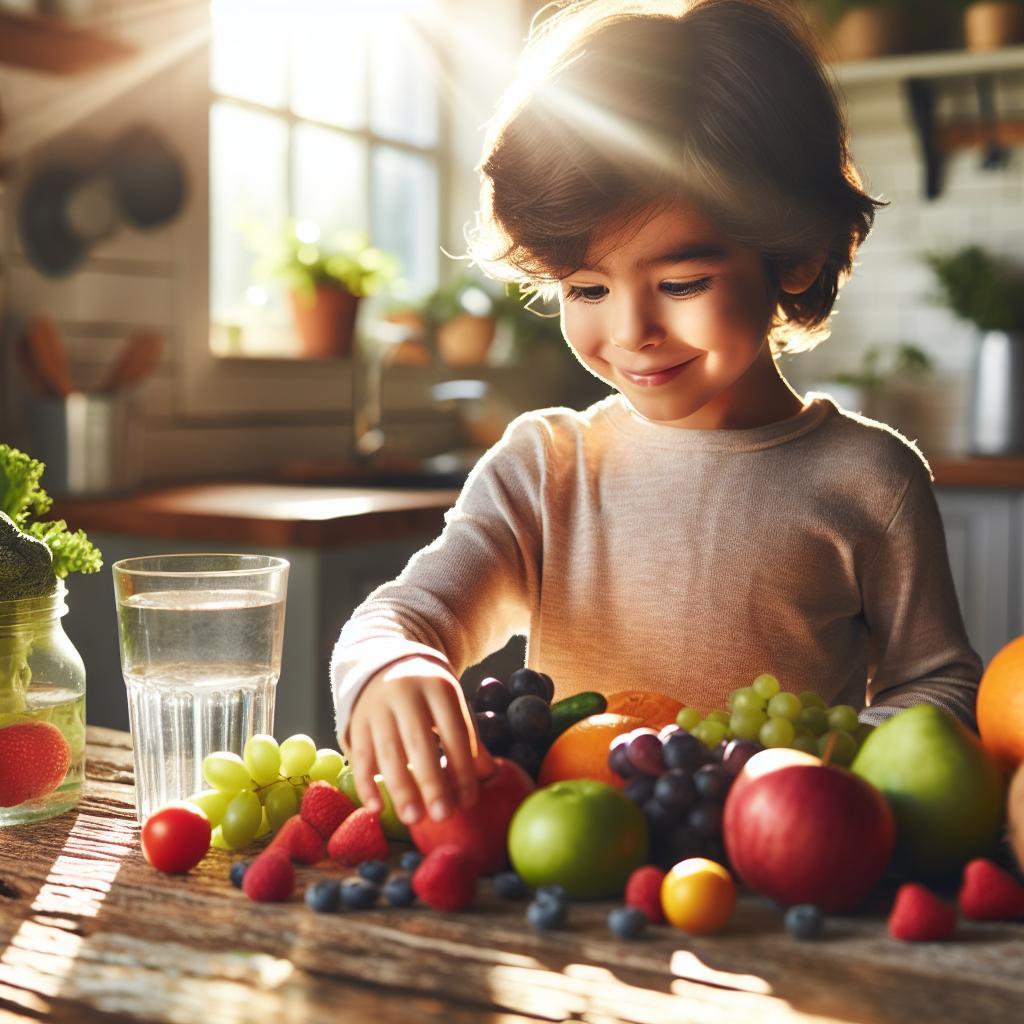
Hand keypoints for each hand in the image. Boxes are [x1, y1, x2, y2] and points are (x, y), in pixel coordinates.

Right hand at [345, 656, 494, 825]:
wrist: (386, 664)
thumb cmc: (427, 694)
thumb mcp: (451, 704)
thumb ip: (466, 736)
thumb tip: (489, 775)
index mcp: (438, 688)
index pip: (454, 732)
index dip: (463, 768)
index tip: (468, 802)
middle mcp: (406, 693)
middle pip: (420, 741)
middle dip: (432, 782)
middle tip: (443, 816)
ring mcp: (378, 706)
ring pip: (388, 750)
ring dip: (400, 788)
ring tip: (413, 819)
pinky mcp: (356, 721)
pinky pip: (360, 755)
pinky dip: (366, 783)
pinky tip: (376, 807)